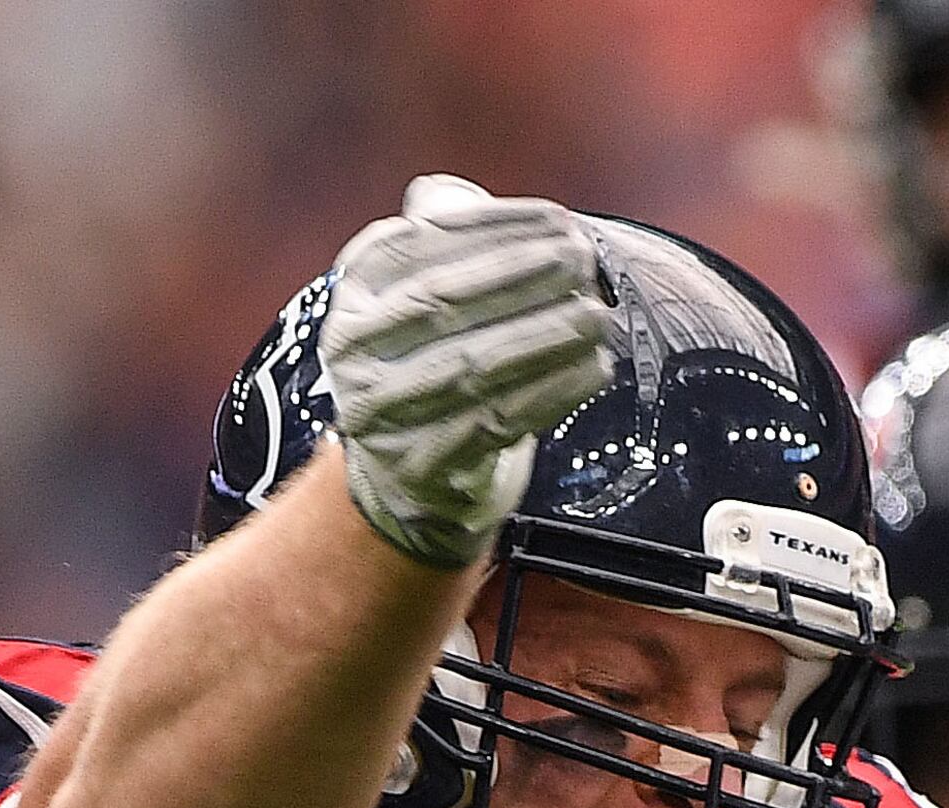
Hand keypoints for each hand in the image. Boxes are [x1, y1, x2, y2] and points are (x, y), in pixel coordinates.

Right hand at [318, 174, 615, 567]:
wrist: (405, 466)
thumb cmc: (433, 353)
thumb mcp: (423, 285)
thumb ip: (446, 231)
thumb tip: (480, 201)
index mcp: (354, 288)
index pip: (423, 244)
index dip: (495, 228)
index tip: (560, 220)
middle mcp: (351, 348)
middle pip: (443, 301)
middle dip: (521, 275)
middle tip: (584, 261)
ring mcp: (377, 411)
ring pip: (472, 365)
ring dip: (544, 337)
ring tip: (597, 316)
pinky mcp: (418, 465)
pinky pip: (494, 423)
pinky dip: (550, 393)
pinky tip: (593, 369)